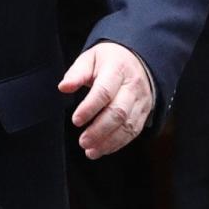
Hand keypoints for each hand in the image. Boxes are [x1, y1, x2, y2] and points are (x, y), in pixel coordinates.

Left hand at [58, 42, 153, 159]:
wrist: (138, 59)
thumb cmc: (110, 60)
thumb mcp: (91, 58)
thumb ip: (77, 73)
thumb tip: (64, 87)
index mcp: (117, 69)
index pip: (104, 91)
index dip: (90, 108)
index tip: (76, 120)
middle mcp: (132, 86)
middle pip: (118, 112)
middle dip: (99, 130)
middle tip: (83, 141)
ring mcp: (141, 100)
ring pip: (127, 125)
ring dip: (108, 141)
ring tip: (90, 150)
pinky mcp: (144, 112)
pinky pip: (133, 131)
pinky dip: (118, 143)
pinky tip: (103, 148)